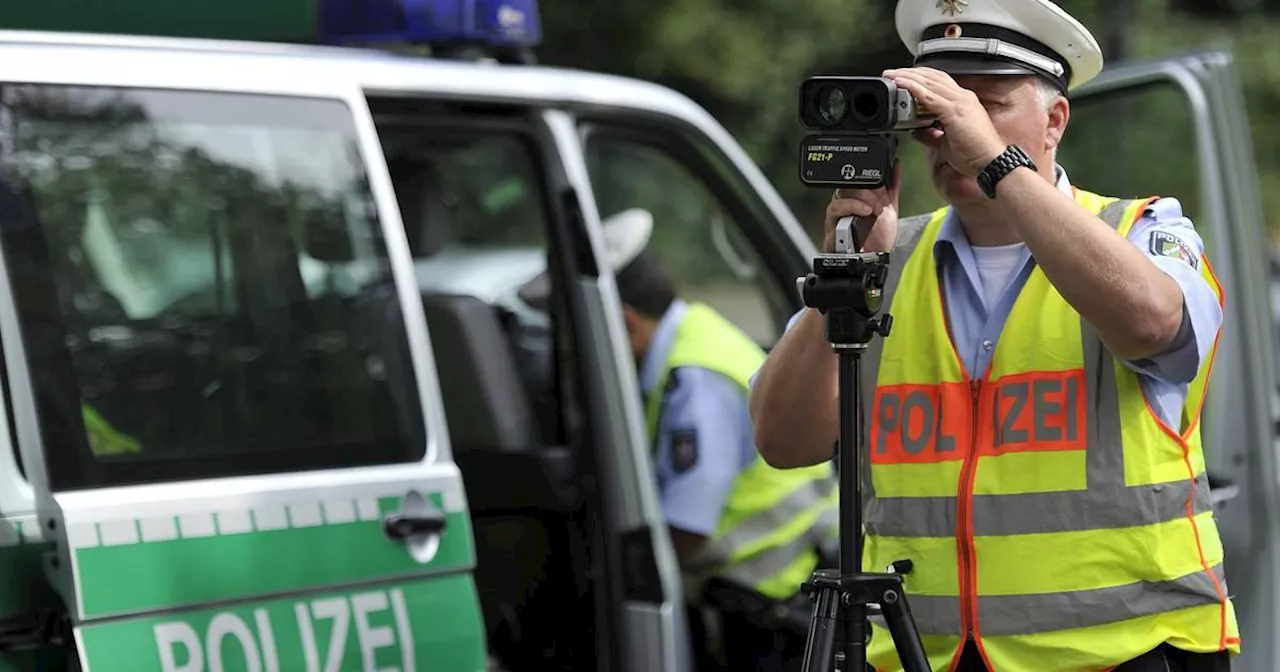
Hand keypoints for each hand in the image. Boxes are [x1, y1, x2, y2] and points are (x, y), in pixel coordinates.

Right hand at [824, 161, 900, 252]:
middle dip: (867, 191)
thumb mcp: (890, 206)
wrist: (875, 260)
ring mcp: (837, 216)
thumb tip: (896, 163)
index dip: (869, 179)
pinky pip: (834, 210)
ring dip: (859, 200)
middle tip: (880, 205)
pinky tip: (864, 212)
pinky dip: (849, 207)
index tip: (884, 187)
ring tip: (871, 210)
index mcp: (856, 196)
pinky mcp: (831, 227)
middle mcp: (844, 204)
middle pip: (848, 185)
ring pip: (840, 196)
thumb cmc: (878, 237)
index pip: (856, 178)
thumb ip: (892, 185)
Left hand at [882, 67, 1006, 176]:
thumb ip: (932, 134)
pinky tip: (902, 84)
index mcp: (963, 102)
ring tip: (892, 75)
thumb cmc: (975, 153)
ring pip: (929, 83)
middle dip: (911, 73)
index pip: (939, 82)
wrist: (991, 162)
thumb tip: (917, 132)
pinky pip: (930, 96)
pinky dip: (914, 88)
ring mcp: (960, 102)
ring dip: (908, 77)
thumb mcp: (947, 142)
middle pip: (933, 77)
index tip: (904, 76)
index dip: (921, 77)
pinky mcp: (954, 111)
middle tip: (893, 72)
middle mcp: (962, 97)